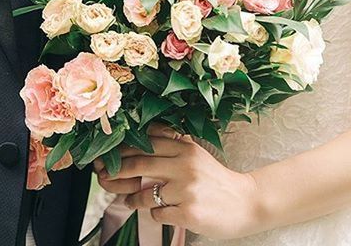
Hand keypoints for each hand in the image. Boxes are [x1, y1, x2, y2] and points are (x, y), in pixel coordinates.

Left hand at [93, 124, 262, 238]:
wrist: (245, 202)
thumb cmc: (216, 179)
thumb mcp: (196, 154)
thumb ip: (171, 144)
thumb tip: (140, 137)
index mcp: (185, 147)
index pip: (146, 143)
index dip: (123, 149)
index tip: (107, 155)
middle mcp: (185, 165)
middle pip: (138, 165)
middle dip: (116, 172)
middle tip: (104, 177)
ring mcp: (186, 189)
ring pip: (144, 194)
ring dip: (132, 199)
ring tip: (130, 200)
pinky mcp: (187, 212)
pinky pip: (157, 213)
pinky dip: (155, 214)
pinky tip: (164, 211)